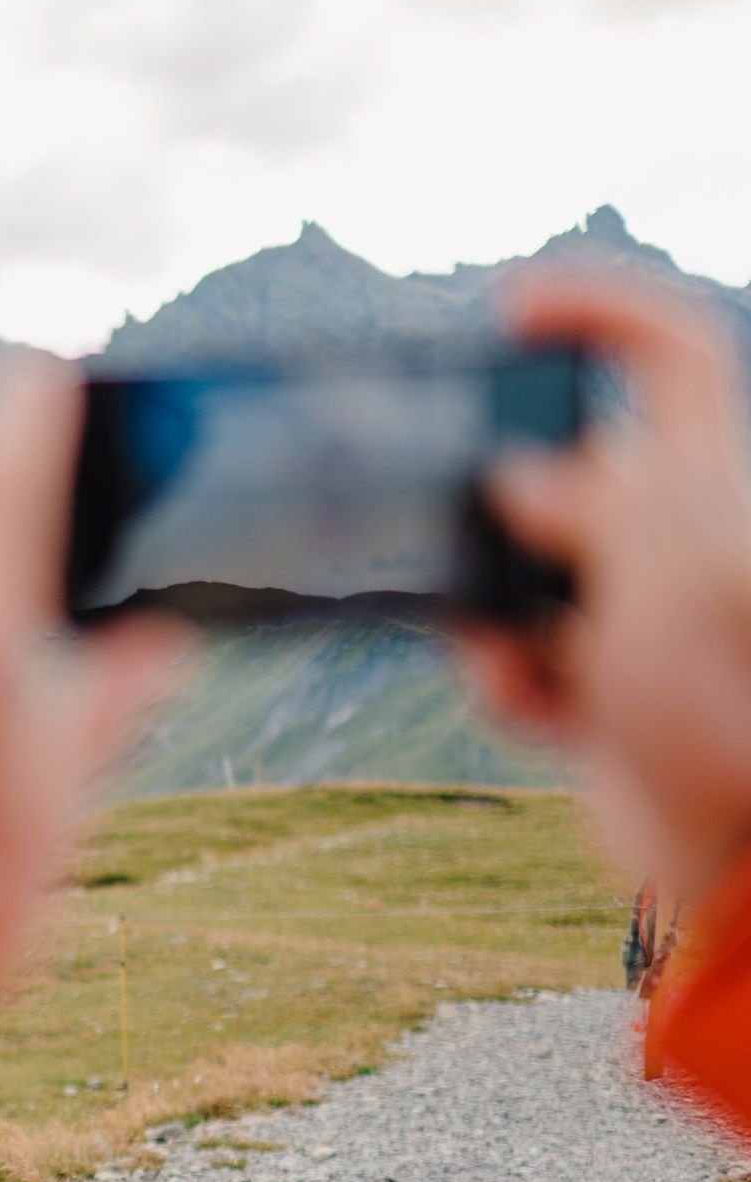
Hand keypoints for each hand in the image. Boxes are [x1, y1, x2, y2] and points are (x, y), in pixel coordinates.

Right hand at [460, 269, 750, 890]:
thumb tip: (517, 478)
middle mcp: (681, 542)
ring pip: (522, 575)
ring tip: (516, 668)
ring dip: (491, 620)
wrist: (743, 871)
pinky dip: (508, 688)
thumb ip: (593, 501)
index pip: (666, 356)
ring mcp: (642, 619)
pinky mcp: (608, 695)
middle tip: (460, 542)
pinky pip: (522, 662)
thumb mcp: (669, 576)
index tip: (505, 311)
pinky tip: (536, 717)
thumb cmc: (733, 715)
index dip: (593, 311)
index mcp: (715, 490)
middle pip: (563, 473)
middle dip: (495, 516)